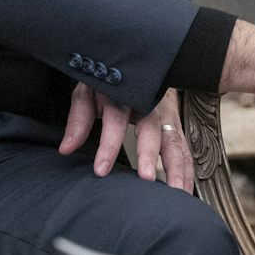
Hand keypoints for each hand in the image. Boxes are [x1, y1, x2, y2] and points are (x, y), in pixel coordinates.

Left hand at [59, 84, 194, 192]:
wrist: (138, 61)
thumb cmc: (112, 82)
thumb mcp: (89, 91)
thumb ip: (79, 119)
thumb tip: (66, 148)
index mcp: (125, 95)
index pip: (116, 120)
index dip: (109, 145)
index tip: (101, 169)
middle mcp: (150, 105)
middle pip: (152, 130)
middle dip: (150, 154)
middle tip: (146, 178)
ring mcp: (167, 115)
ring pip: (175, 141)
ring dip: (176, 167)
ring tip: (173, 192)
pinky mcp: (176, 125)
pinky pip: (184, 148)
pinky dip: (187, 170)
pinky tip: (185, 188)